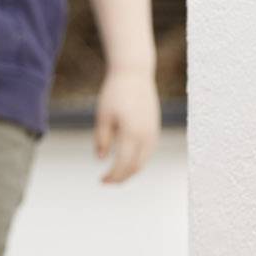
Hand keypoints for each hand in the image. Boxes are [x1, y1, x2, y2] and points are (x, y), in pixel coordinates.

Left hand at [93, 67, 158, 183]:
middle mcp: (146, 135)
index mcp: (131, 132)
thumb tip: (101, 159)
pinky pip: (148, 152)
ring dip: (129, 171)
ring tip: (115, 173)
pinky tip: (125, 160)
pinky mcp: (155, 128)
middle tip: (106, 181)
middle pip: (136, 167)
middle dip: (121, 177)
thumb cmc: (114, 93)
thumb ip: (102, 139)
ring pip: (144, 161)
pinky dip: (137, 161)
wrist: (134, 73)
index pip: (123, 164)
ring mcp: (153, 132)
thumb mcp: (103, 116)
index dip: (112, 176)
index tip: (101, 181)